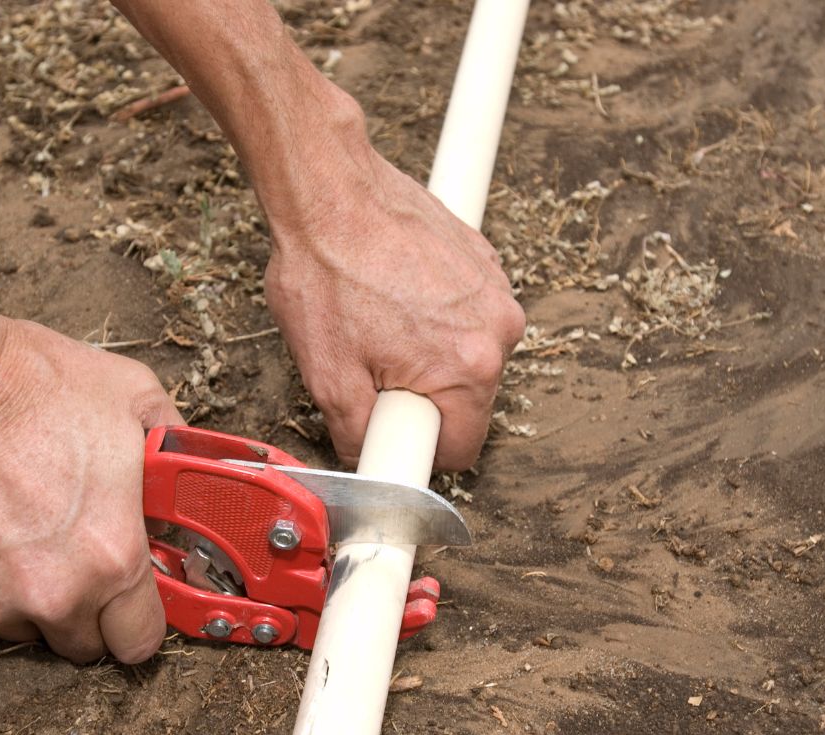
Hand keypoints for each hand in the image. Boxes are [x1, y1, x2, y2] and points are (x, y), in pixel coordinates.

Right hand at [0, 316, 182, 662]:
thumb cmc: (27, 385)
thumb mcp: (133, 398)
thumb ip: (172, 447)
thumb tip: (188, 469)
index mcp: (112, 558)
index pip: (141, 641)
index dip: (142, 618)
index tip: (136, 595)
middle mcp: (53, 595)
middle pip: (84, 645)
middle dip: (90, 609)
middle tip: (80, 556)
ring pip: (26, 629)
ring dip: (32, 599)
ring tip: (23, 533)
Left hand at [264, 150, 524, 470]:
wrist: (328, 189)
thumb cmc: (325, 271)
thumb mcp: (327, 376)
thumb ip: (357, 433)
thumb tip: (368, 455)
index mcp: (469, 366)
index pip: (463, 447)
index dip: (417, 447)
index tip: (390, 427)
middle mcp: (498, 327)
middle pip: (467, 399)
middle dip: (421, 394)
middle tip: (372, 363)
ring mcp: (495, 288)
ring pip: (466, 353)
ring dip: (427, 351)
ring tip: (378, 319)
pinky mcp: (483, 259)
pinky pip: (463, 311)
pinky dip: (433, 312)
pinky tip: (392, 291)